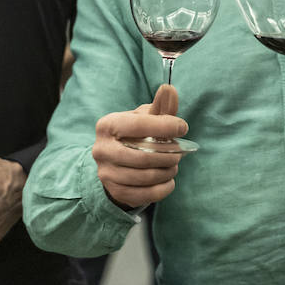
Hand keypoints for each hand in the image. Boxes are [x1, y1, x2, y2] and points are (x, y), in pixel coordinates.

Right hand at [93, 84, 187, 209]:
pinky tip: (169, 179)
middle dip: (168, 154)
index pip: (139, 125)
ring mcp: (106, 173)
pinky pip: (145, 195)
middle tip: (180, 151)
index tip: (183, 127)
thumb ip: (160, 106)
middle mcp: (101, 150)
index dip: (165, 126)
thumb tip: (169, 90)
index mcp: (107, 125)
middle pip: (142, 156)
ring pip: (145, 177)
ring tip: (174, 164)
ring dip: (167, 171)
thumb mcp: (145, 116)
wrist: (115, 161)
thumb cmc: (134, 133)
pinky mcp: (115, 192)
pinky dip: (163, 188)